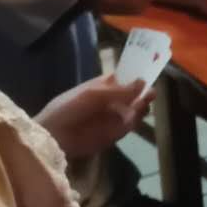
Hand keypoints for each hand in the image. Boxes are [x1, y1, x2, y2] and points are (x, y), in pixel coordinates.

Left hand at [37, 75, 152, 157]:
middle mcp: (112, 100)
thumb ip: (119, 90)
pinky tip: (137, 115)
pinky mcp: (116, 133)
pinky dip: (137, 119)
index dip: (137, 74)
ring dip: (142, 105)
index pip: (125, 77)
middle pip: (134, 93)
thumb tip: (143, 82)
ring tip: (145, 102)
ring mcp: (115, 117)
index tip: (150, 71)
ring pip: (136, 109)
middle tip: (151, 92)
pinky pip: (132, 124)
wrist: (55, 136)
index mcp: (104, 85)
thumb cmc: (69, 108)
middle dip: (144, 91)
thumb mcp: (93, 94)